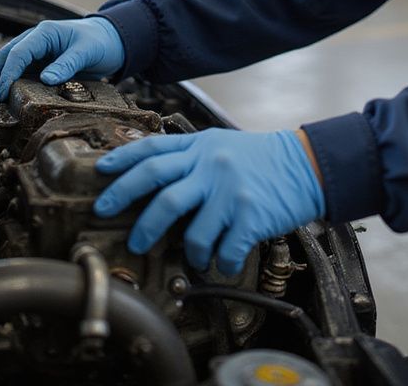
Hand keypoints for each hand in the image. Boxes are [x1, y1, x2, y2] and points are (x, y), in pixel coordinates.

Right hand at [0, 16, 125, 101]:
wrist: (112, 40)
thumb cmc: (101, 41)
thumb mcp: (87, 52)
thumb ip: (67, 64)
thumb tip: (46, 79)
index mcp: (45, 33)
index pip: (19, 52)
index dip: (8, 72)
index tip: (2, 91)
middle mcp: (37, 41)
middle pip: (7, 56)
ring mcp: (37, 52)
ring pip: (11, 63)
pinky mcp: (41, 63)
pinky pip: (22, 72)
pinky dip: (11, 82)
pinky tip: (4, 95)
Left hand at [93, 128, 324, 275]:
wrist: (307, 164)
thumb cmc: (262, 159)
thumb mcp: (222, 146)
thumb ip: (191, 158)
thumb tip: (152, 178)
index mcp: (201, 146)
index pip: (153, 149)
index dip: (122, 161)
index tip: (100, 175)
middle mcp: (211, 165)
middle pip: (158, 185)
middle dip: (132, 209)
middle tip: (129, 236)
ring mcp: (229, 191)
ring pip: (189, 231)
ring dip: (188, 252)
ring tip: (193, 257)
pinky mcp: (250, 215)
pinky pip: (224, 251)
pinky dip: (221, 263)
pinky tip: (225, 260)